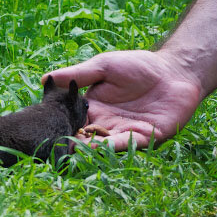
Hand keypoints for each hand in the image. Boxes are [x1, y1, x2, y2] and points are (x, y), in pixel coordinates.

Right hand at [43, 50, 203, 150]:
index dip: (59, 125)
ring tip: (75, 151)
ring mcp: (125, 132)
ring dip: (91, 150)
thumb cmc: (136, 65)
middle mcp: (106, 123)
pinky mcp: (146, 137)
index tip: (43, 129)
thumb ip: (77, 74)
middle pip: (86, 137)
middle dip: (72, 144)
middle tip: (56, 149)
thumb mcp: (103, 66)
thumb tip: (45, 78)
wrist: (173, 71)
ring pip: (104, 144)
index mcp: (92, 107)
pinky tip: (101, 146)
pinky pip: (128, 144)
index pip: (71, 119)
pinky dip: (114, 146)